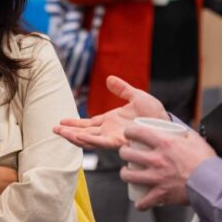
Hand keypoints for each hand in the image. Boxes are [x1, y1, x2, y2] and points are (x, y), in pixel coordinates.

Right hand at [53, 75, 167, 148]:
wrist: (167, 123)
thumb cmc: (154, 113)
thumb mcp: (136, 96)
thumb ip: (122, 89)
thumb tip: (109, 79)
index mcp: (110, 122)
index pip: (88, 125)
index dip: (74, 124)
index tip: (61, 123)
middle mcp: (109, 132)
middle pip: (84, 134)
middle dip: (69, 132)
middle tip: (54, 129)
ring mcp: (113, 137)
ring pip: (89, 140)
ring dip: (74, 136)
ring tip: (60, 132)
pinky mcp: (120, 141)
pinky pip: (102, 142)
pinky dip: (89, 140)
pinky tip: (79, 136)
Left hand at [119, 124, 215, 209]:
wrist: (214, 183)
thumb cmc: (207, 161)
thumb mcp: (195, 139)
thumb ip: (183, 132)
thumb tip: (177, 127)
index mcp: (165, 143)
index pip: (137, 132)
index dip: (129, 131)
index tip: (128, 134)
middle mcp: (157, 159)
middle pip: (127, 154)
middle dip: (123, 152)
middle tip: (127, 153)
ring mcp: (157, 177)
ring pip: (129, 176)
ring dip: (125, 174)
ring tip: (128, 173)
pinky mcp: (161, 194)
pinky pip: (144, 202)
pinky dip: (141, 204)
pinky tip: (141, 203)